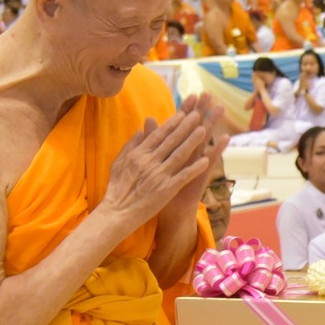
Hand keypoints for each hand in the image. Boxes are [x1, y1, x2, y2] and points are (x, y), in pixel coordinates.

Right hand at [103, 98, 220, 226]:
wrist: (118, 211)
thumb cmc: (117, 187)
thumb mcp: (119, 162)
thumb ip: (131, 145)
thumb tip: (140, 129)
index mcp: (139, 154)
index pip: (159, 135)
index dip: (173, 123)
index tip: (184, 113)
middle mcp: (150, 161)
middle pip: (171, 141)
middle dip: (185, 126)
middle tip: (198, 114)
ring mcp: (159, 175)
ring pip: (179, 155)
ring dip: (192, 142)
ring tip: (205, 130)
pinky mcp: (167, 189)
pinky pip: (183, 176)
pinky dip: (195, 168)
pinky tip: (207, 160)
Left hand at [162, 96, 228, 214]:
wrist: (168, 209)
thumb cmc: (158, 185)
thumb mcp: (152, 160)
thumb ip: (151, 140)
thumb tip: (147, 119)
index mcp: (175, 148)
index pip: (180, 124)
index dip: (185, 109)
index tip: (190, 94)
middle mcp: (188, 152)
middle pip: (194, 127)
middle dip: (201, 110)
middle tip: (208, 93)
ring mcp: (196, 162)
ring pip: (205, 139)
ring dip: (213, 123)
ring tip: (220, 108)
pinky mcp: (201, 173)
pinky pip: (210, 159)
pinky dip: (218, 149)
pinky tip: (226, 137)